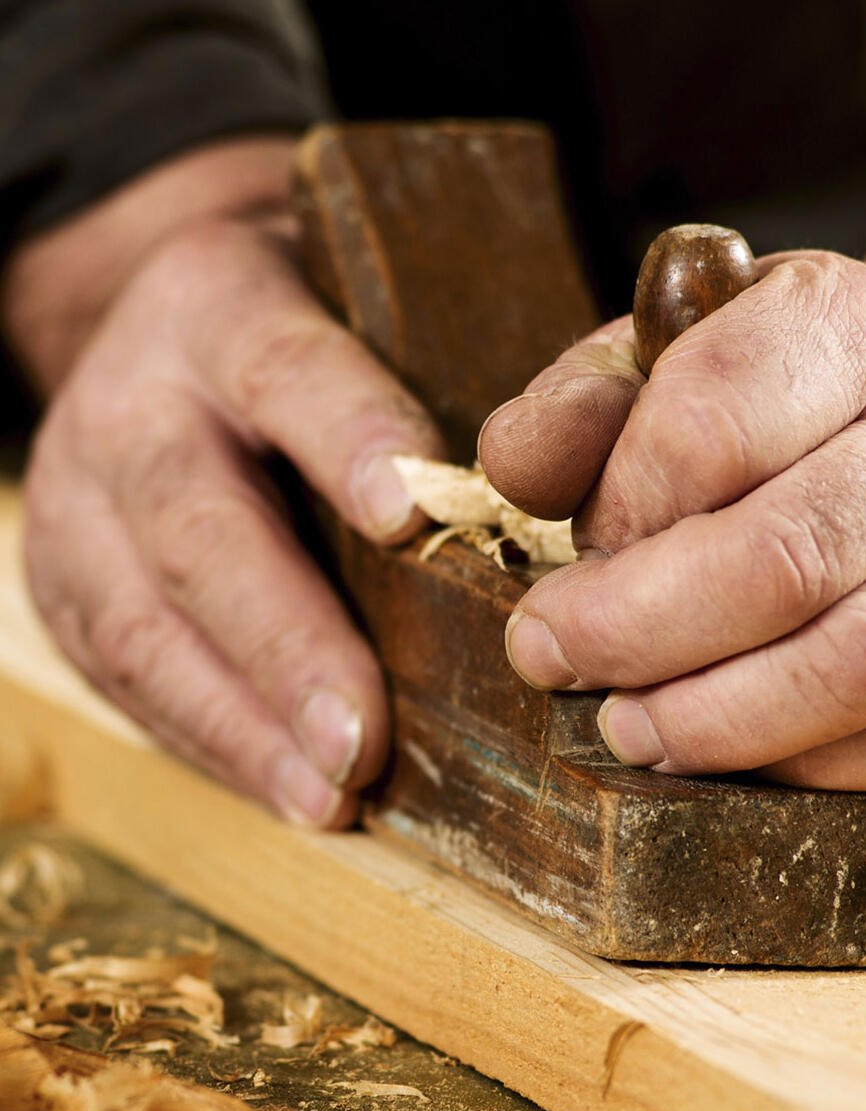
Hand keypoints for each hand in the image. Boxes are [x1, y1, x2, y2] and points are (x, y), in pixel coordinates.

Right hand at [7, 141, 444, 824]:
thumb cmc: (308, 335)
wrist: (167, 342)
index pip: (285, 370)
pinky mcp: (64, 585)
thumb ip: (444, 371)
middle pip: (196, 530)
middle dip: (286, 645)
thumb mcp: (363, 306)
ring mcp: (80, 503)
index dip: (345, 438)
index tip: (408, 517)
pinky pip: (127, 679)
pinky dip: (213, 743)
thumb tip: (547, 484)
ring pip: (143, 626)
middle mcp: (133, 404)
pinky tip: (287, 788)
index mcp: (220, 306)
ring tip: (329, 795)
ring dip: (245, 724)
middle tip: (362, 737)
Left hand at [481, 257, 865, 791]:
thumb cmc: (802, 417)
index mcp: (854, 332)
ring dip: (714, 716)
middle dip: (638, 628)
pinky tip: (730, 756)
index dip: (621, 504)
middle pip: (784, 557)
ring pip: (857, 662)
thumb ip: (588, 404)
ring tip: (626, 727)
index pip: (715, 419)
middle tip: (553, 657)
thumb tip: (512, 465)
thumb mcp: (689, 359)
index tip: (575, 549)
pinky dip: (804, 767)